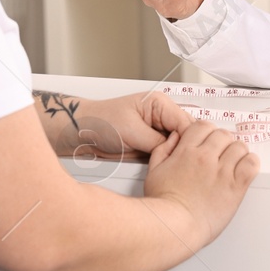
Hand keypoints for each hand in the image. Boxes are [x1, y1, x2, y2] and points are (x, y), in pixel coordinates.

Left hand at [70, 91, 192, 158]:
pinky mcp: (151, 146)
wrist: (81, 134)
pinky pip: (166, 156)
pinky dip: (166, 162)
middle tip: (179, 162)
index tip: (187, 154)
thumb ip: (158, 141)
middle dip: (183, 149)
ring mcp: (157, 133)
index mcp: (159, 103)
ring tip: (169, 165)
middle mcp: (161, 117)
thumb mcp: (132, 131)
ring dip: (174, 156)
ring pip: (177, 147)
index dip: (188, 139)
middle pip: (185, 134)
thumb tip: (175, 149)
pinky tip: (163, 167)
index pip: (185, 121)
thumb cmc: (100, 122)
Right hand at [143, 118, 258, 242]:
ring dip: (237, 152)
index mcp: (186, 152)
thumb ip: (163, 150)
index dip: (206, 132)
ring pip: (239, 147)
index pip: (203, 125)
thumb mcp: (154, 171)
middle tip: (220, 153)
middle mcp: (206, 158)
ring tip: (232, 162)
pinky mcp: (235, 188)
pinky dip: (250, 163)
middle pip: (223, 134)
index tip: (208, 141)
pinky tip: (243, 170)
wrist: (175, 226)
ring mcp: (222, 172)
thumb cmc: (163, 205)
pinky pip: (251, 164)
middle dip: (222, 141)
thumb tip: (175, 137)